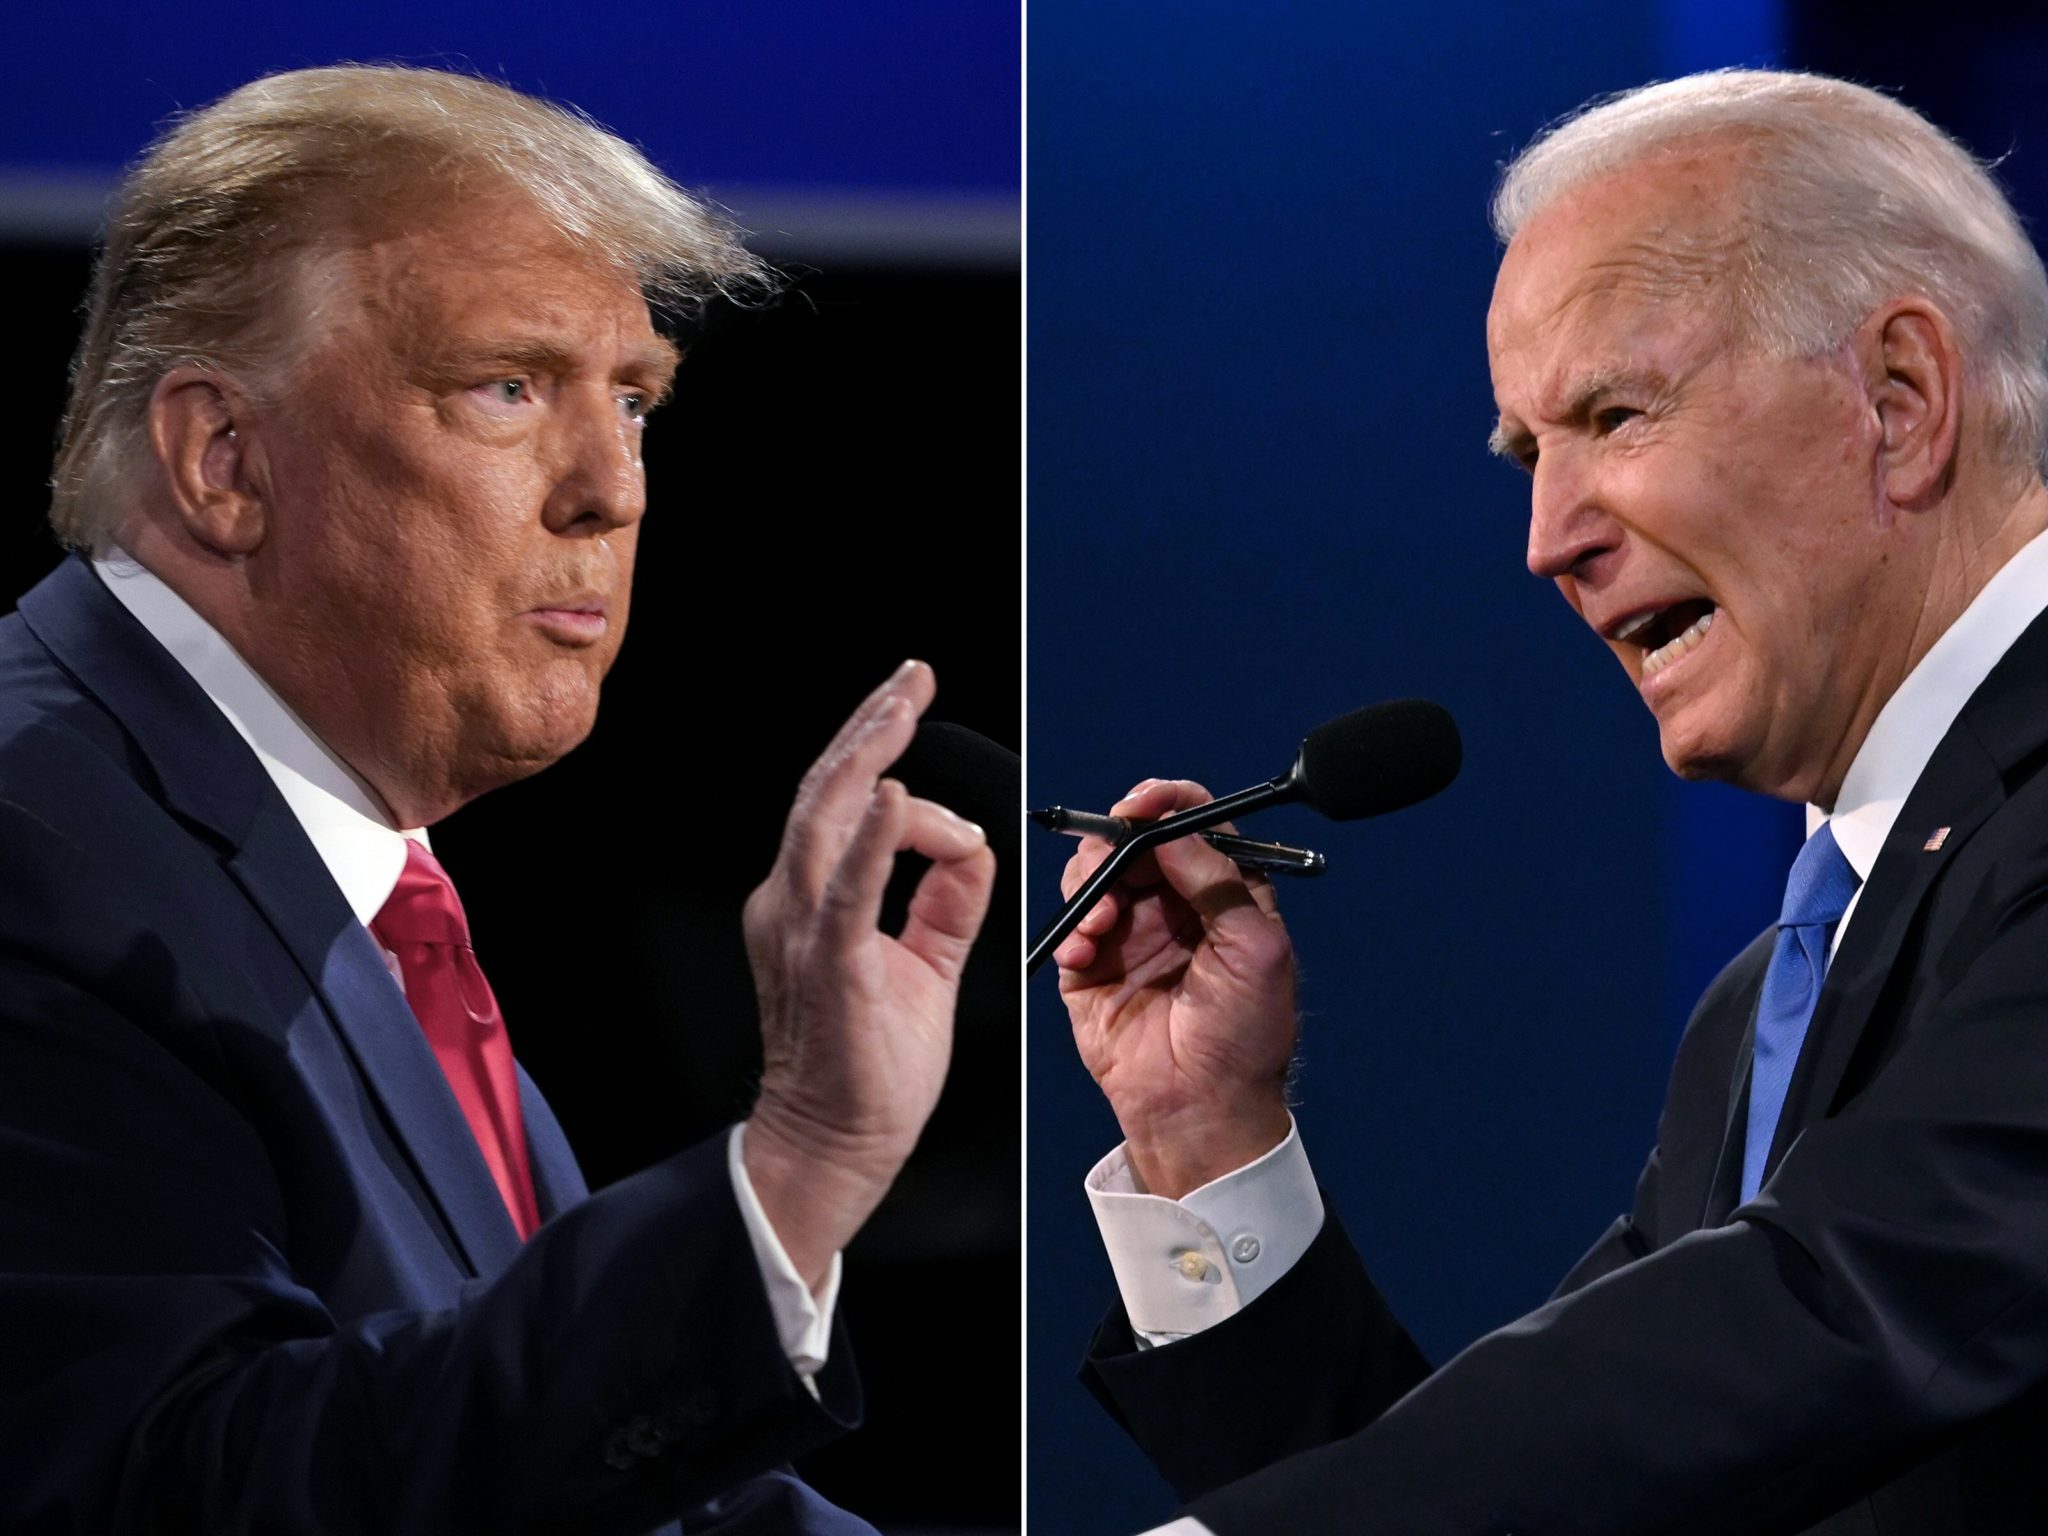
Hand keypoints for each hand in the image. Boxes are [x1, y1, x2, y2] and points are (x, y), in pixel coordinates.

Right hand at [741, 660, 996, 1288]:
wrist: (835, 1145)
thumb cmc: (870, 1066)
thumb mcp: (923, 962)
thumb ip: (945, 900)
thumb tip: (972, 844)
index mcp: (811, 900)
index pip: (846, 808)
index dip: (886, 762)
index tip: (920, 722)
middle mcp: (792, 901)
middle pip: (827, 790)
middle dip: (873, 725)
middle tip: (912, 677)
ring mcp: (803, 929)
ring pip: (826, 817)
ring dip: (869, 754)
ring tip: (903, 704)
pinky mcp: (829, 964)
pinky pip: (848, 890)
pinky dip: (870, 839)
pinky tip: (894, 797)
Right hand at [1056, 779, 1297, 1197]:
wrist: (1201, 1110)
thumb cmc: (1245, 1039)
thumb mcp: (1256, 948)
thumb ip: (1218, 880)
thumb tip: (1175, 829)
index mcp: (1224, 894)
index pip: (1195, 824)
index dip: (1168, 803)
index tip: (1143, 804)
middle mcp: (1175, 906)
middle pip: (1136, 840)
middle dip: (1117, 841)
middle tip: (1112, 858)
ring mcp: (1130, 933)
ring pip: (1096, 872)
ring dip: (1092, 883)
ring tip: (1102, 921)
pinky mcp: (1091, 966)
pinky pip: (1070, 922)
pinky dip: (1072, 926)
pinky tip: (1085, 951)